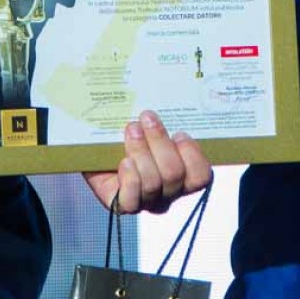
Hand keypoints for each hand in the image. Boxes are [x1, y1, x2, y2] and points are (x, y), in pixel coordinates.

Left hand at [81, 110, 213, 214]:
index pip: (202, 176)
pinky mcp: (123, 205)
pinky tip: (124, 162)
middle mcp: (169, 192)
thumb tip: (164, 92)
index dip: (191, 153)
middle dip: (158, 141)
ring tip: (131, 130)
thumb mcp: (151, 125)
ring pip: (153, 182)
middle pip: (174, 173)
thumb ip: (164, 119)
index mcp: (184, 176)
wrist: (97, 149)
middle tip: (145, 118)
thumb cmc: (129, 135)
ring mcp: (146, 201)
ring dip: (140, 151)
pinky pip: (132, 199)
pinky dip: (130, 178)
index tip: (178, 132)